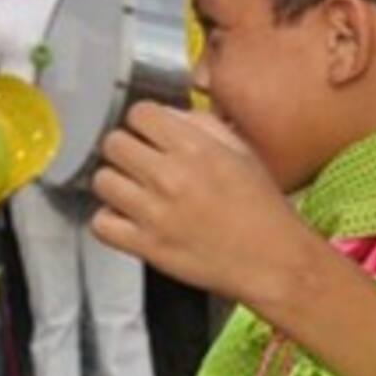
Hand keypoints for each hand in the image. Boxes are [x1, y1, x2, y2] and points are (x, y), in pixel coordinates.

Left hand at [90, 102, 307, 304]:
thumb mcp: (241, 152)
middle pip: (113, 144)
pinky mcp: (146, 245)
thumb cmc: (262, 209)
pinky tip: (125, 218)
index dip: (141, 122)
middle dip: (123, 150)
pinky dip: (108, 221)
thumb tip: (167, 114)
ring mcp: (154, 212)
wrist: (275, 261)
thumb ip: (202, 125)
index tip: (146, 133)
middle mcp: (171, 176)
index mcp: (196, 148)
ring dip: (113, 183)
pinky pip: (100, 224)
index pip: (139, 113)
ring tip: (130, 191)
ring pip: (102, 181)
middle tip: (136, 162)